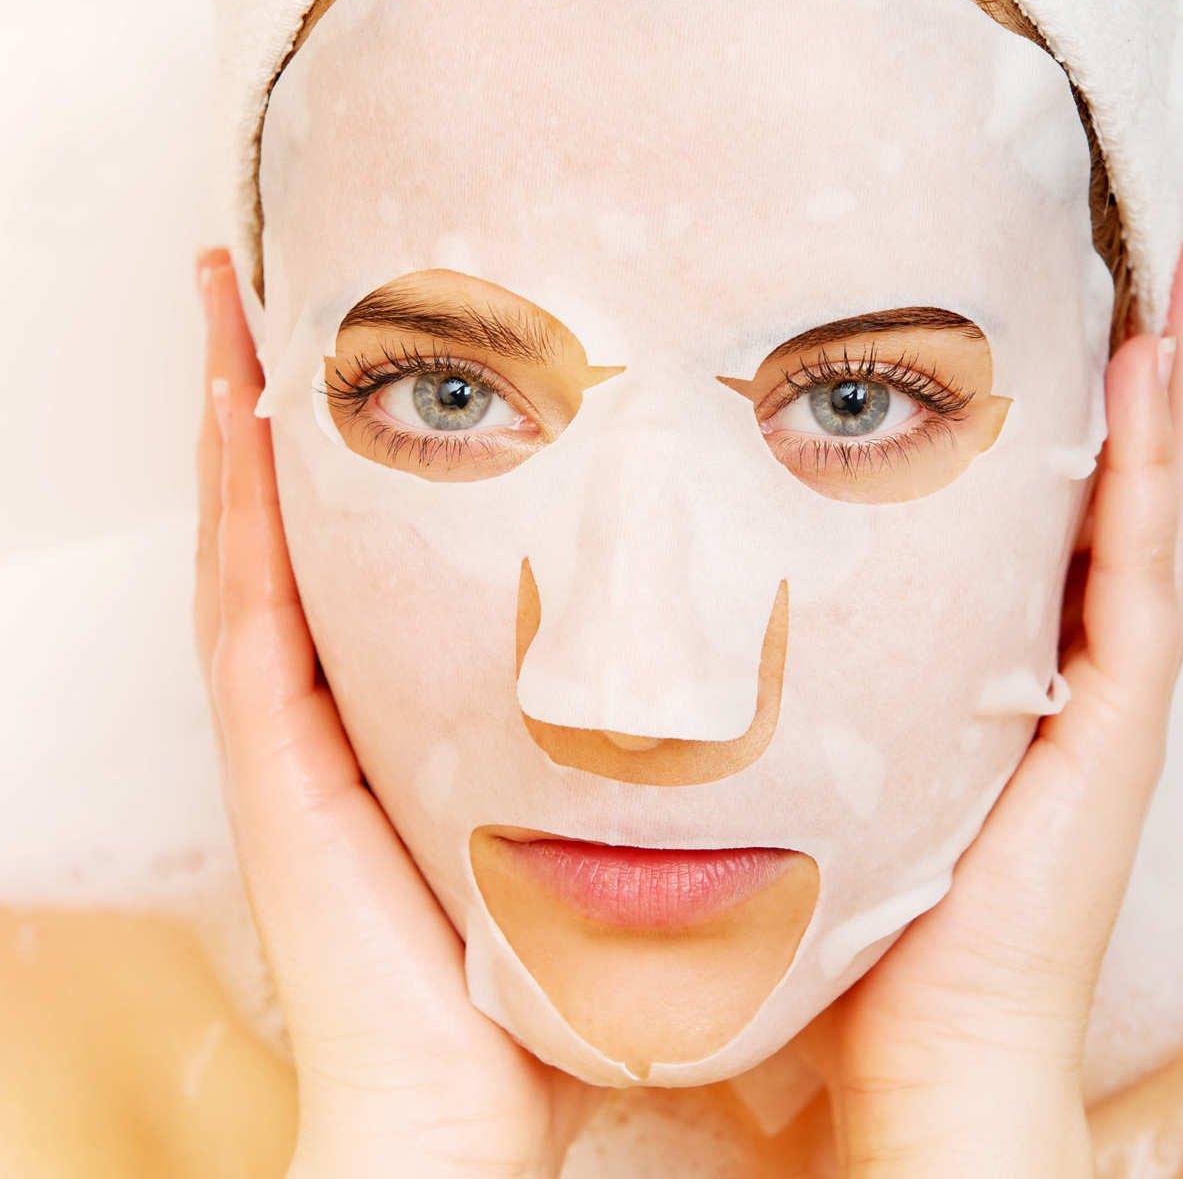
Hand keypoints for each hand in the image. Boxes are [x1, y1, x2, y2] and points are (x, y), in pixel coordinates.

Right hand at [194, 250, 586, 1176]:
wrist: (473, 1095)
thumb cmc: (556, 950)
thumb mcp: (610, 800)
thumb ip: (659, 724)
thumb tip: (760, 651)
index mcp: (419, 692)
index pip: (397, 541)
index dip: (394, 442)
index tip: (420, 339)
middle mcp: (345, 683)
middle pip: (315, 510)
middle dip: (306, 399)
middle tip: (314, 274)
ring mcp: (295, 705)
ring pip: (264, 522)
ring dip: (253, 411)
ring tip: (250, 292)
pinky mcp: (271, 736)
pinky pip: (243, 585)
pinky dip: (235, 489)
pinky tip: (236, 392)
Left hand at [825, 243, 1182, 1175]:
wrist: (931, 1036)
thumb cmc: (883, 900)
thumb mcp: (858, 742)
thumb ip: (838, 663)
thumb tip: (731, 584)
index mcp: (1031, 662)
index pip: (1081, 514)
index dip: (1097, 417)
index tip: (1077, 315)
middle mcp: (1087, 662)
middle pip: (1141, 493)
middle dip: (1158, 378)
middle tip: (1158, 260)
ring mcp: (1112, 688)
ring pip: (1162, 512)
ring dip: (1175, 398)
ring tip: (1176, 285)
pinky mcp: (1113, 719)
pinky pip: (1142, 573)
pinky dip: (1154, 475)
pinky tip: (1153, 380)